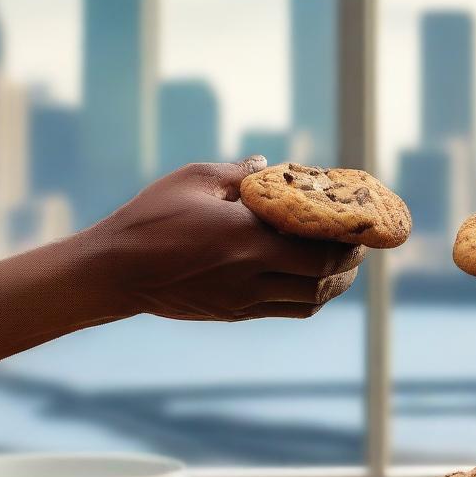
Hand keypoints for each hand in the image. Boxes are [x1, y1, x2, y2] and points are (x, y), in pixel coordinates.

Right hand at [86, 157, 364, 321]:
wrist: (116, 271)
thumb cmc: (151, 217)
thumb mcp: (194, 180)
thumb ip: (239, 174)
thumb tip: (268, 163)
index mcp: (245, 237)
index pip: (316, 246)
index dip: (346, 238)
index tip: (359, 223)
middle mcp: (250, 273)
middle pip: (321, 276)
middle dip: (348, 261)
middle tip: (359, 244)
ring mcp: (243, 299)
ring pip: (309, 299)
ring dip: (334, 283)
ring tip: (345, 265)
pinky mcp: (235, 312)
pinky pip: (287, 309)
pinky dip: (310, 297)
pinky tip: (315, 282)